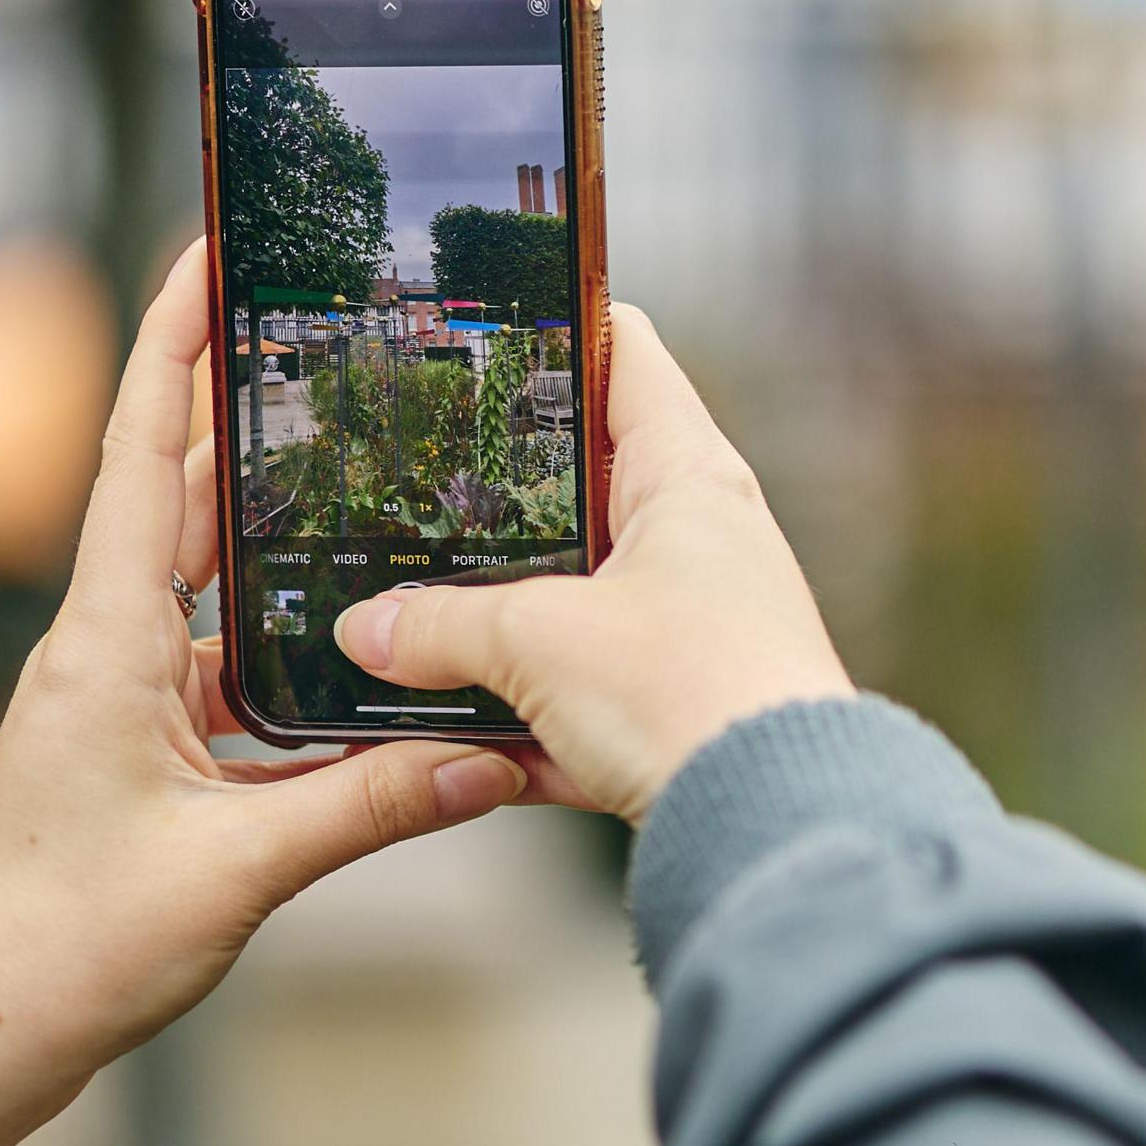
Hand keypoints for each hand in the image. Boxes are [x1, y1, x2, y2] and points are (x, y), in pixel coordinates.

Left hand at [0, 239, 533, 1145]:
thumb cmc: (70, 947)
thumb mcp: (238, 872)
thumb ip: (370, 806)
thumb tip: (494, 760)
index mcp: (106, 642)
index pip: (137, 456)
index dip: (170, 345)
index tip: (206, 249)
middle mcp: (104, 646)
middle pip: (175, 490)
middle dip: (238, 398)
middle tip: (315, 316)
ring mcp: (118, 694)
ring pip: (204, 573)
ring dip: (269, 510)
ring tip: (357, 443)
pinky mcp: (139, 744)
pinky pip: (221, 652)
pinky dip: (282, 622)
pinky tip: (354, 617)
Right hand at [332, 304, 852, 825]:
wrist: (779, 828)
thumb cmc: (691, 694)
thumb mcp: (539, 643)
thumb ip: (442, 627)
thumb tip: (366, 630)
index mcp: (689, 477)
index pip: (624, 354)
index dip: (556, 323)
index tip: (482, 317)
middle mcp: (702, 540)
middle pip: (588, 483)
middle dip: (500, 492)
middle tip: (409, 477)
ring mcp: (695, 626)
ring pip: (576, 598)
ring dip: (501, 616)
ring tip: (406, 613)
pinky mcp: (681, 711)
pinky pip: (583, 695)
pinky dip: (524, 713)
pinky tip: (450, 733)